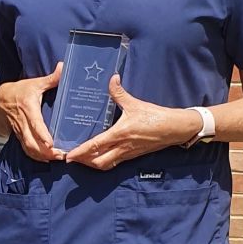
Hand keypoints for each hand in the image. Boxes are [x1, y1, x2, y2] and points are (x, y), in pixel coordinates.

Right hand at [0, 63, 63, 161]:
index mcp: (28, 108)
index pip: (35, 124)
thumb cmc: (19, 91)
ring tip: (57, 158)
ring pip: (29, 148)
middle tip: (60, 155)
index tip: (51, 144)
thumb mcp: (34, 82)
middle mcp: (23, 122)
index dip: (42, 135)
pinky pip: (26, 149)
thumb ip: (51, 78)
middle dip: (45, 151)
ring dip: (42, 156)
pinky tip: (47, 159)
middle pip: (32, 141)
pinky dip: (36, 157)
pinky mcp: (19, 137)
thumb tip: (64, 67)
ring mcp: (20, 131)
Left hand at [65, 76, 202, 168]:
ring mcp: (127, 153)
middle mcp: (122, 147)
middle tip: (71, 157)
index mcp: (119, 134)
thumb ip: (119, 93)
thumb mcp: (135, 103)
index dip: (80, 152)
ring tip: (82, 158)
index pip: (95, 146)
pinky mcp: (133, 155)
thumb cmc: (155, 116)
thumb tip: (112, 78)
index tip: (68, 155)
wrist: (174, 129)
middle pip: (97, 162)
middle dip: (83, 162)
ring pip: (106, 164)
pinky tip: (99, 156)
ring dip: (92, 164)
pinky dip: (104, 162)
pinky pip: (114, 163)